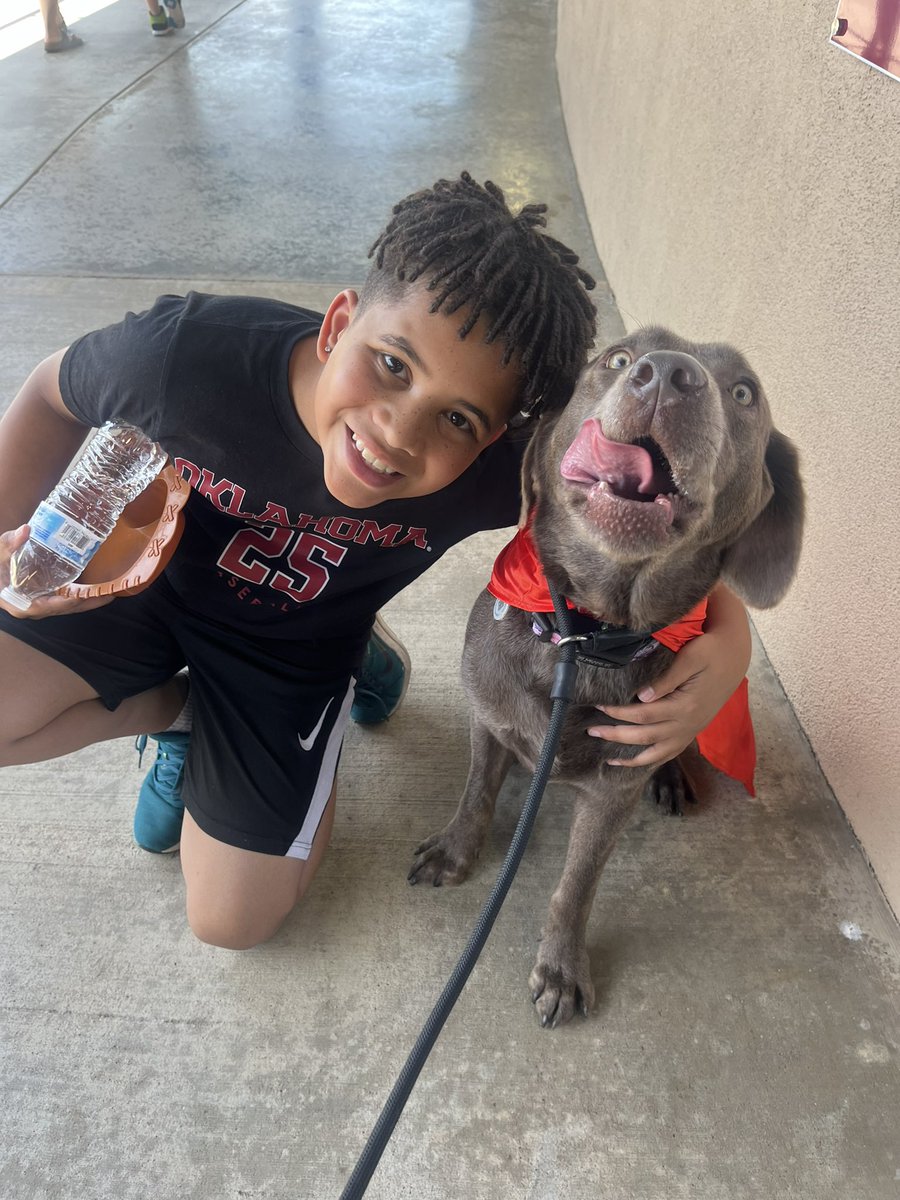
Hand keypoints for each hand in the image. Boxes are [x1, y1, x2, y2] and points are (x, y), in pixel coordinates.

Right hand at [0, 525, 111, 618]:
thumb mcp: (0, 552)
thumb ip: (10, 543)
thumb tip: (26, 530)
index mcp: (20, 603)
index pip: (45, 607)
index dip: (64, 603)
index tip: (80, 596)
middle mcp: (34, 608)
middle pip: (65, 609)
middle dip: (87, 603)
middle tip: (107, 595)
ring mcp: (42, 604)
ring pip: (69, 606)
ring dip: (89, 600)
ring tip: (110, 593)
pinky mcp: (49, 597)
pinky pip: (68, 599)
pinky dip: (82, 594)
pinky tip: (98, 589)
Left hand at [587, 585, 750, 767]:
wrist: (734, 658)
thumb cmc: (711, 651)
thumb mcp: (691, 657)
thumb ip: (667, 678)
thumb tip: (642, 696)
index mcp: (686, 706)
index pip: (644, 714)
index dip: (619, 712)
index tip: (599, 706)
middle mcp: (688, 724)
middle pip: (645, 736)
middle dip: (616, 735)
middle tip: (591, 731)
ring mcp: (690, 731)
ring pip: (656, 752)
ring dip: (631, 756)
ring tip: (608, 758)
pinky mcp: (691, 732)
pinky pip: (669, 753)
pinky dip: (650, 761)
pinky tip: (633, 762)